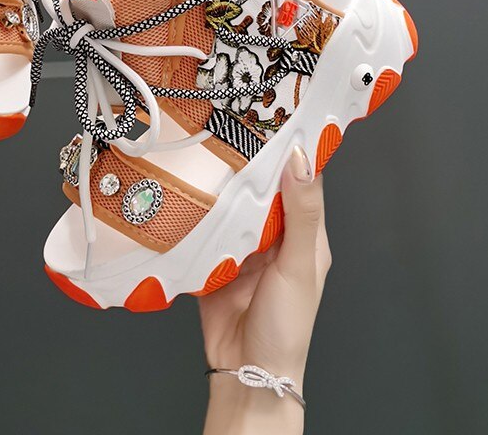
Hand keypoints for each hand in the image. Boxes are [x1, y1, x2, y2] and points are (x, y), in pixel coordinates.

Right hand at [200, 147, 330, 433]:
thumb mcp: (299, 266)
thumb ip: (300, 214)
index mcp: (303, 234)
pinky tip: (184, 188)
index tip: (277, 115)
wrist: (245, 371)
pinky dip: (195, 210)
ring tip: (203, 147)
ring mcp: (241, 245)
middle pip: (261, 188)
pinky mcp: (213, 256)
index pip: (302, 181)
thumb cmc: (286, 326)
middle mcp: (272, 234)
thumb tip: (301, 159)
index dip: (293, 149)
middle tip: (229, 123)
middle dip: (248, 160)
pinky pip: (204, 226)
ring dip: (220, 183)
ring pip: (230, 203)